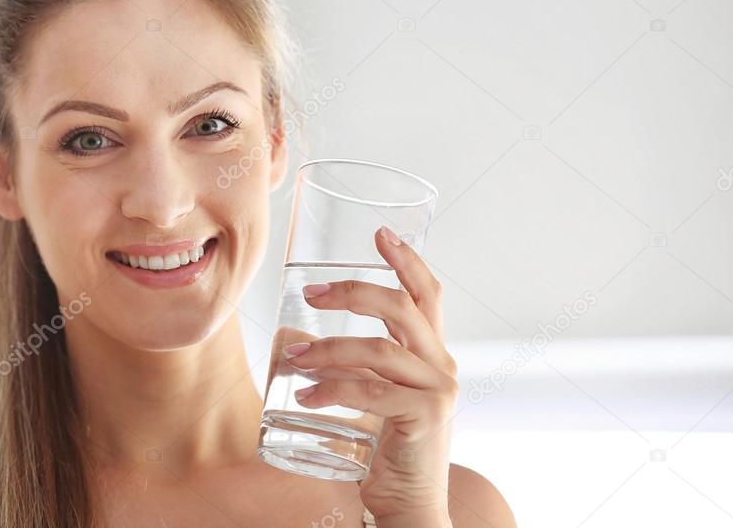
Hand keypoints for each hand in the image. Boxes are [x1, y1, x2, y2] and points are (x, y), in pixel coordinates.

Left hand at [283, 225, 457, 525]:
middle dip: (355, 292)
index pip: (428, 295)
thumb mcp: (371, 396)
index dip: (407, 260)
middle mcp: (441, 366)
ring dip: (328, 349)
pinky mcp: (425, 417)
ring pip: (379, 350)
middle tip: (312, 293)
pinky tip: (303, 396)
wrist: (410, 505)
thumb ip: (347, 366)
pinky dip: (332, 389)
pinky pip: (372, 392)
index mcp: (432, 354)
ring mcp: (437, 391)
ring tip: (292, 358)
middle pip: (403, 308)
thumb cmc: (387, 449)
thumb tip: (291, 337)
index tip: (379, 232)